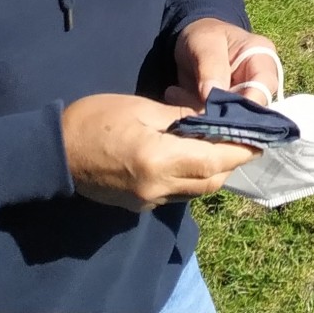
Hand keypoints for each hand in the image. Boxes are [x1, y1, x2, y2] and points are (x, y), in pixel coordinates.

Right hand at [60, 94, 256, 211]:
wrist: (53, 152)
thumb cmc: (94, 119)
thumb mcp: (141, 108)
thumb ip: (182, 117)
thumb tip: (213, 118)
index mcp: (157, 159)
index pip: (214, 161)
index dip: (240, 150)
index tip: (261, 138)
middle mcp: (156, 187)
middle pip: (210, 181)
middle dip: (231, 161)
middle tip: (243, 138)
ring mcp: (147, 201)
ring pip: (196, 191)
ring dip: (213, 171)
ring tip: (221, 145)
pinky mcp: (139, 206)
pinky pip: (177, 194)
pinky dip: (191, 178)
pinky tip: (191, 158)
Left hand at [170, 18, 280, 108]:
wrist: (191, 41)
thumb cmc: (203, 35)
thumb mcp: (205, 42)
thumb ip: (211, 65)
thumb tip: (211, 95)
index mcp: (262, 57)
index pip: (263, 88)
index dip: (244, 104)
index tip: (214, 110)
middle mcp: (260, 80)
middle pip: (252, 108)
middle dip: (221, 113)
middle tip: (189, 106)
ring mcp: (245, 97)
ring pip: (233, 118)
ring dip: (204, 114)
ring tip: (177, 95)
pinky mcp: (229, 109)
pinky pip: (218, 121)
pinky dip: (197, 115)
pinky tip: (178, 99)